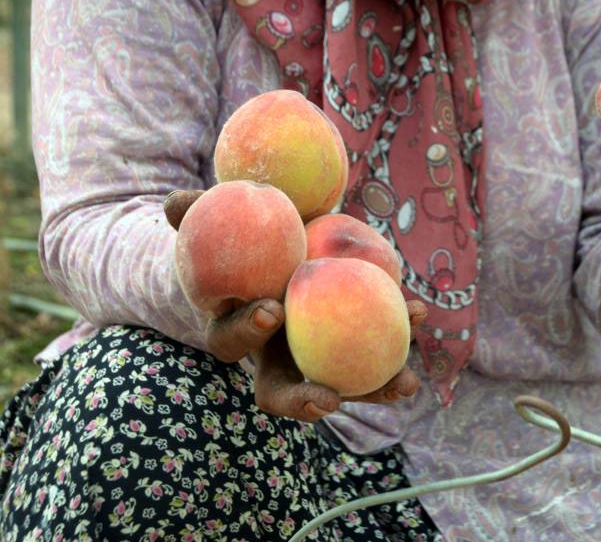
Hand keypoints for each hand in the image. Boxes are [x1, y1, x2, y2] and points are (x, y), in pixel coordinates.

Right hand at [164, 190, 425, 420]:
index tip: (272, 308)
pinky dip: (401, 336)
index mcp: (237, 325)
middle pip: (285, 391)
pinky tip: (421, 313)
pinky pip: (378, 348)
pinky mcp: (355, 341)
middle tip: (331, 398)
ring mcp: (317, 353)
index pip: (230, 343)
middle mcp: (275, 352)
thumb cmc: (251, 228)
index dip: (247, 331)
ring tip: (404, 383)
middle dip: (306, 401)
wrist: (290, 232)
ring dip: (374, 388)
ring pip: (343, 383)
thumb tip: (174, 204)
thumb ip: (197, 212)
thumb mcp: (224, 217)